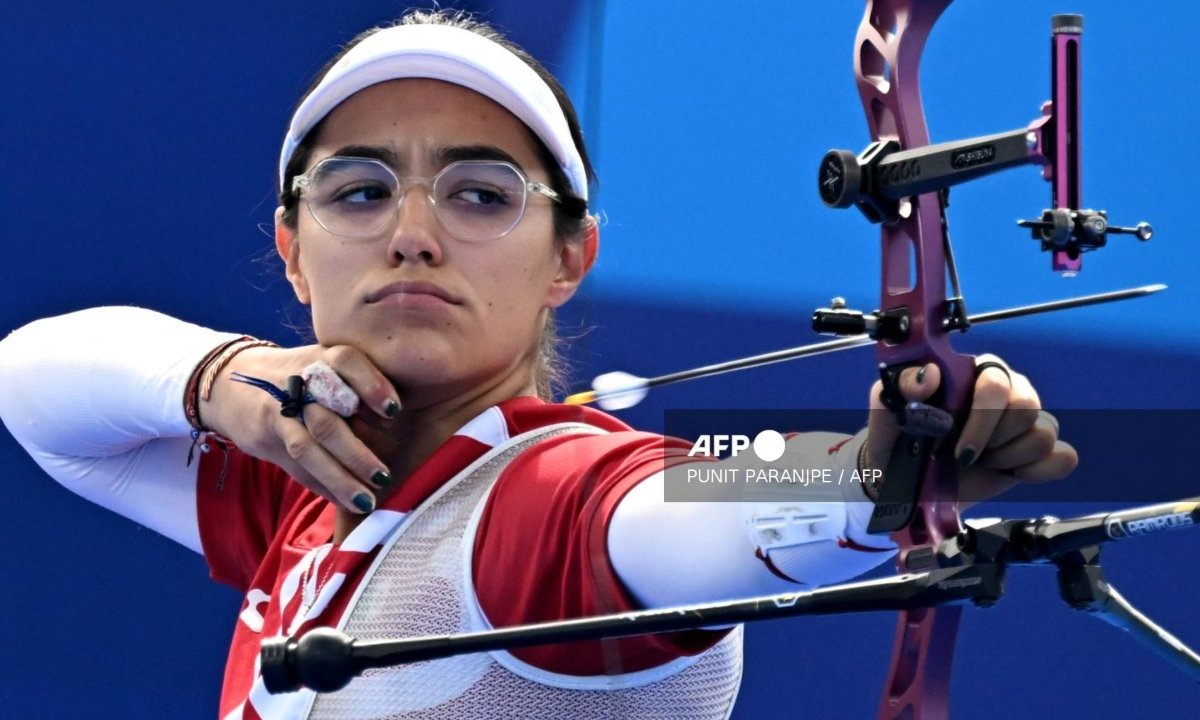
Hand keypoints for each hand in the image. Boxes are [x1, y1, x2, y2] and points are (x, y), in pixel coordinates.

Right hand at [200, 344, 400, 513]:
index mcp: (321, 358)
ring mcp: (278, 413)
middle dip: (355, 454)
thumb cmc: (302, 373)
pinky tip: (345, 502)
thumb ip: (357, 382)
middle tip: (384, 477)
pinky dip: (322, 487)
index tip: (394, 411)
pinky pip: (296, 468)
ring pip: (306, 450)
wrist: (233, 379)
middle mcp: (297, 384)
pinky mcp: (266, 439)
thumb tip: (397, 417)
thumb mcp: (327, 363)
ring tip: (367, 500)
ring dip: (338, 479)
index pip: (346, 362)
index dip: (371, 385)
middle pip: (325, 420)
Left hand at [864, 353, 1077, 507]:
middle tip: (964, 455)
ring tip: (979, 462)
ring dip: (1007, 457)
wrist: (905, 482)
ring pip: (1044, 432)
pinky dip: (1037, 471)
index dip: (983, 416)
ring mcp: (1023, 421)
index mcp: (970, 372)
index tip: (957, 448)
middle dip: (994, 440)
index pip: (997, 381)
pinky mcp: (1036, 452)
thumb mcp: (888, 409)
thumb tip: (929, 373)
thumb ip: (903, 386)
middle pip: (1027, 405)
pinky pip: (1063, 456)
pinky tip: (1007, 472)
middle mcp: (1003, 389)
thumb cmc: (897, 438)